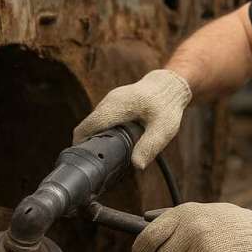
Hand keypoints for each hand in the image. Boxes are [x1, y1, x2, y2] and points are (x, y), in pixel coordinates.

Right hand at [72, 69, 191, 168]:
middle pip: (88, 126)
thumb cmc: (167, 105)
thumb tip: (137, 166)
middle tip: (97, 164)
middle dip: (88, 144)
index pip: (87, 127)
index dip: (80, 144)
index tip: (83, 161)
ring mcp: (110, 101)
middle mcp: (109, 102)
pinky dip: (104, 132)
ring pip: (94, 123)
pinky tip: (115, 144)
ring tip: (107, 156)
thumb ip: (149, 146)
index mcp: (116, 107)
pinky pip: (102, 119)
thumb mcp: (163, 129)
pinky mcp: (113, 104)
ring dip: (97, 138)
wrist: (170, 84)